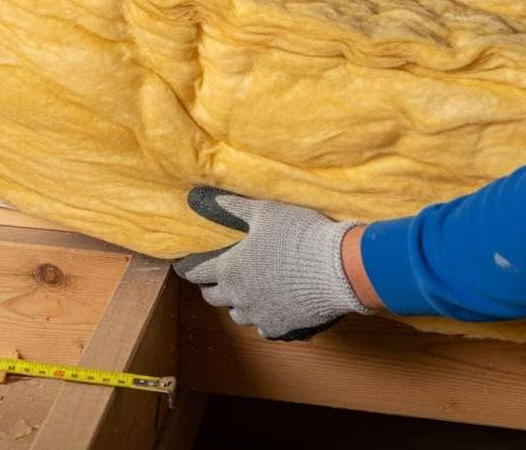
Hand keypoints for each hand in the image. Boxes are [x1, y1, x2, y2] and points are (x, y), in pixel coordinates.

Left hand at [173, 187, 372, 340]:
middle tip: (216, 279)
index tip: (186, 267)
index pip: (197, 273)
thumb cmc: (298, 235)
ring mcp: (259, 315)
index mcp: (229, 269)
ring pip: (237, 315)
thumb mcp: (262, 212)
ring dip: (237, 303)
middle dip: (212, 287)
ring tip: (245, 292)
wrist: (338, 268)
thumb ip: (230, 207)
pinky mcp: (282, 328)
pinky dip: (263, 318)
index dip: (190, 268)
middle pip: (213, 298)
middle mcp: (239, 297)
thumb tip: (200, 197)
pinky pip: (264, 328)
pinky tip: (271, 309)